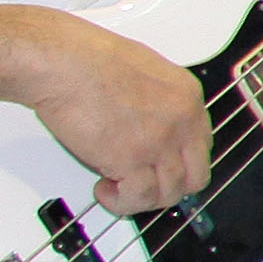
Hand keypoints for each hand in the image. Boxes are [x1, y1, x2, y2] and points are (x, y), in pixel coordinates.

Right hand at [0, 7, 214, 210]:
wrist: (61, 61)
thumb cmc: (86, 58)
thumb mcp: (144, 70)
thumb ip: (157, 100)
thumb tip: (149, 122)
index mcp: (187, 96)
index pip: (201, 146)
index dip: (178, 163)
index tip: (159, 168)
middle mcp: (182, 120)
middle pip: (195, 176)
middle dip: (167, 188)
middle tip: (142, 185)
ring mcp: (159, 141)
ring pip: (169, 193)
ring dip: (141, 198)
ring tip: (116, 187)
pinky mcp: (131, 159)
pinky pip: (139, 198)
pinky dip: (121, 202)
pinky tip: (105, 190)